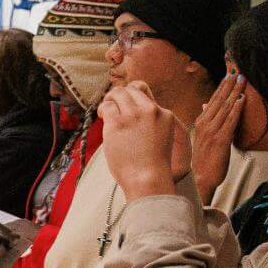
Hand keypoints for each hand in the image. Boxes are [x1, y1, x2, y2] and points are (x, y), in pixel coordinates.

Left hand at [97, 82, 190, 200]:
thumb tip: (130, 110)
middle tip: (113, 108)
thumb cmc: (151, 165)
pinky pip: (107, 105)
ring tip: (106, 112)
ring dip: (109, 99)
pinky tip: (102, 117)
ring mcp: (134, 115)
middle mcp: (151, 110)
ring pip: (118, 92)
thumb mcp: (160, 137)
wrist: (148, 178)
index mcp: (165, 114)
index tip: (127, 109)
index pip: (146, 95)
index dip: (133, 100)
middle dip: (120, 96)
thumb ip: (150, 123)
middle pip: (132, 89)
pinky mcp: (118, 122)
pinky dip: (103, 109)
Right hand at [192, 74, 245, 197]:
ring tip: (242, 80)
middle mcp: (205, 124)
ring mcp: (212, 131)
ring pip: (225, 107)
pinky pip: (230, 121)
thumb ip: (207, 120)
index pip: (213, 100)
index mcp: (201, 122)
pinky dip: (236, 109)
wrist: (201, 177)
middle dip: (229, 84)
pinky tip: (241, 99)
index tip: (229, 74)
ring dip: (234, 92)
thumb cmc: (203, 160)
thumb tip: (206, 105)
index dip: (222, 86)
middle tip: (237, 70)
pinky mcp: (220, 140)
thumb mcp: (203, 137)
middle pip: (219, 99)